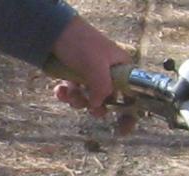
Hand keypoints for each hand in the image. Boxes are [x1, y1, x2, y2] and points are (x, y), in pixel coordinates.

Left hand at [49, 17, 134, 134]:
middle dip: (96, 107)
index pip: (132, 95)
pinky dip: (65, 95)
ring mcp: (90, 76)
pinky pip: (72, 94)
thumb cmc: (82, 44)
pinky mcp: (74, 77)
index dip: (129, 114)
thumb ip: (102, 88)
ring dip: (77, 100)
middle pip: (107, 102)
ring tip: (69, 91)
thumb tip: (98, 106)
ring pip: (87, 100)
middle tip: (90, 107)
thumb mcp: (96, 66)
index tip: (121, 130)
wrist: (56, 32)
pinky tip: (59, 90)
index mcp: (121, 69)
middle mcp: (108, 74)